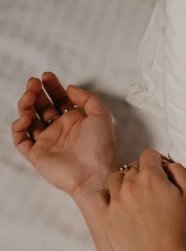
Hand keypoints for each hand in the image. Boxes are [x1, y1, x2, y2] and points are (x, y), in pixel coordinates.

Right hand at [11, 72, 117, 196]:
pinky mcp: (36, 154)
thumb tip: (70, 88)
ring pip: (29, 120)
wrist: (93, 174)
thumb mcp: (102, 116)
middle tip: (34, 83)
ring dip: (26, 106)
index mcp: (75, 121)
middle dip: (36, 93)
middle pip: (42, 107)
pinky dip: (18, 127)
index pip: (59, 100)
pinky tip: (24, 119)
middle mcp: (59, 130)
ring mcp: (47, 142)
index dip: (52, 87)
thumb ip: (88, 98)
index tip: (47, 76)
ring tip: (29, 97)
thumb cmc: (100, 147)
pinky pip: (20, 139)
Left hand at [101, 149, 185, 250]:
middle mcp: (130, 185)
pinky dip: (107, 195)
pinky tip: (117, 202)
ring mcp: (116, 202)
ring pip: (115, 179)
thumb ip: (180, 173)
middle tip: (153, 190)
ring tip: (135, 196)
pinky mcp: (107, 219)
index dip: (157, 161)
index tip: (162, 173)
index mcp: (151, 177)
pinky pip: (99, 197)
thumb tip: (168, 165)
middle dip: (142, 173)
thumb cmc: (183, 232)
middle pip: (132, 167)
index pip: (149, 155)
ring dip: (124, 182)